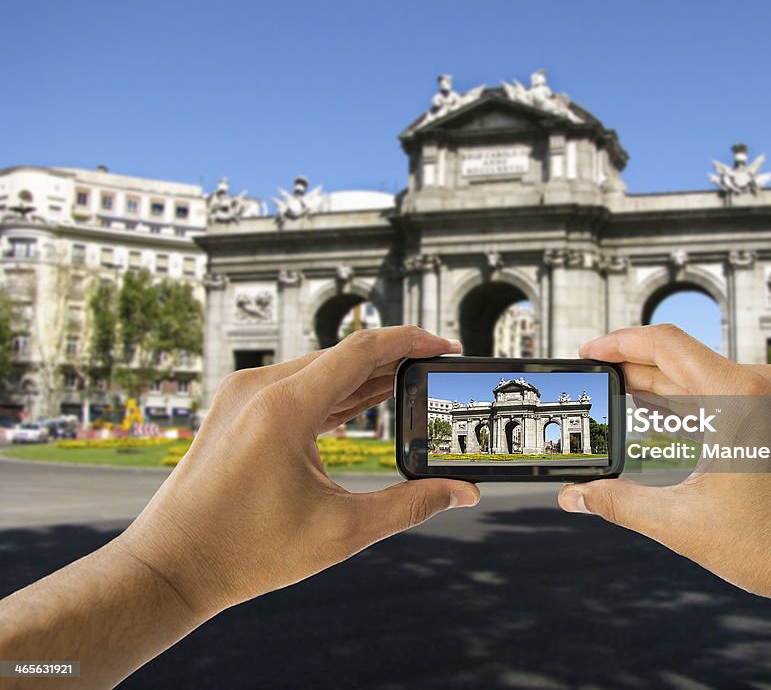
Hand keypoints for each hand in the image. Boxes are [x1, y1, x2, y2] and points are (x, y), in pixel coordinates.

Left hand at [115, 326, 480, 618]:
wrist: (168, 567)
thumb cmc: (244, 553)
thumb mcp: (341, 532)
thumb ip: (410, 506)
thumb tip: (462, 494)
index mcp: (284, 408)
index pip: (363, 350)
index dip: (413, 342)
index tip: (447, 348)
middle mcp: (260, 389)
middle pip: (344, 355)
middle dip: (397, 360)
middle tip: (438, 372)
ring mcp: (243, 395)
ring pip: (321, 368)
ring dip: (367, 375)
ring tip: (412, 386)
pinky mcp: (236, 408)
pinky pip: (298, 385)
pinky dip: (335, 391)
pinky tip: (366, 400)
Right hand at [557, 324, 770, 611]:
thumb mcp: (684, 523)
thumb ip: (620, 503)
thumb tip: (575, 496)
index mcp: (741, 396)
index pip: (666, 344)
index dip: (620, 343)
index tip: (589, 351)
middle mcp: (764, 384)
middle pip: (682, 359)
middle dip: (633, 370)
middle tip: (595, 384)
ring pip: (704, 378)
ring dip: (660, 388)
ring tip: (619, 399)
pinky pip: (726, 394)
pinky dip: (690, 403)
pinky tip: (661, 417)